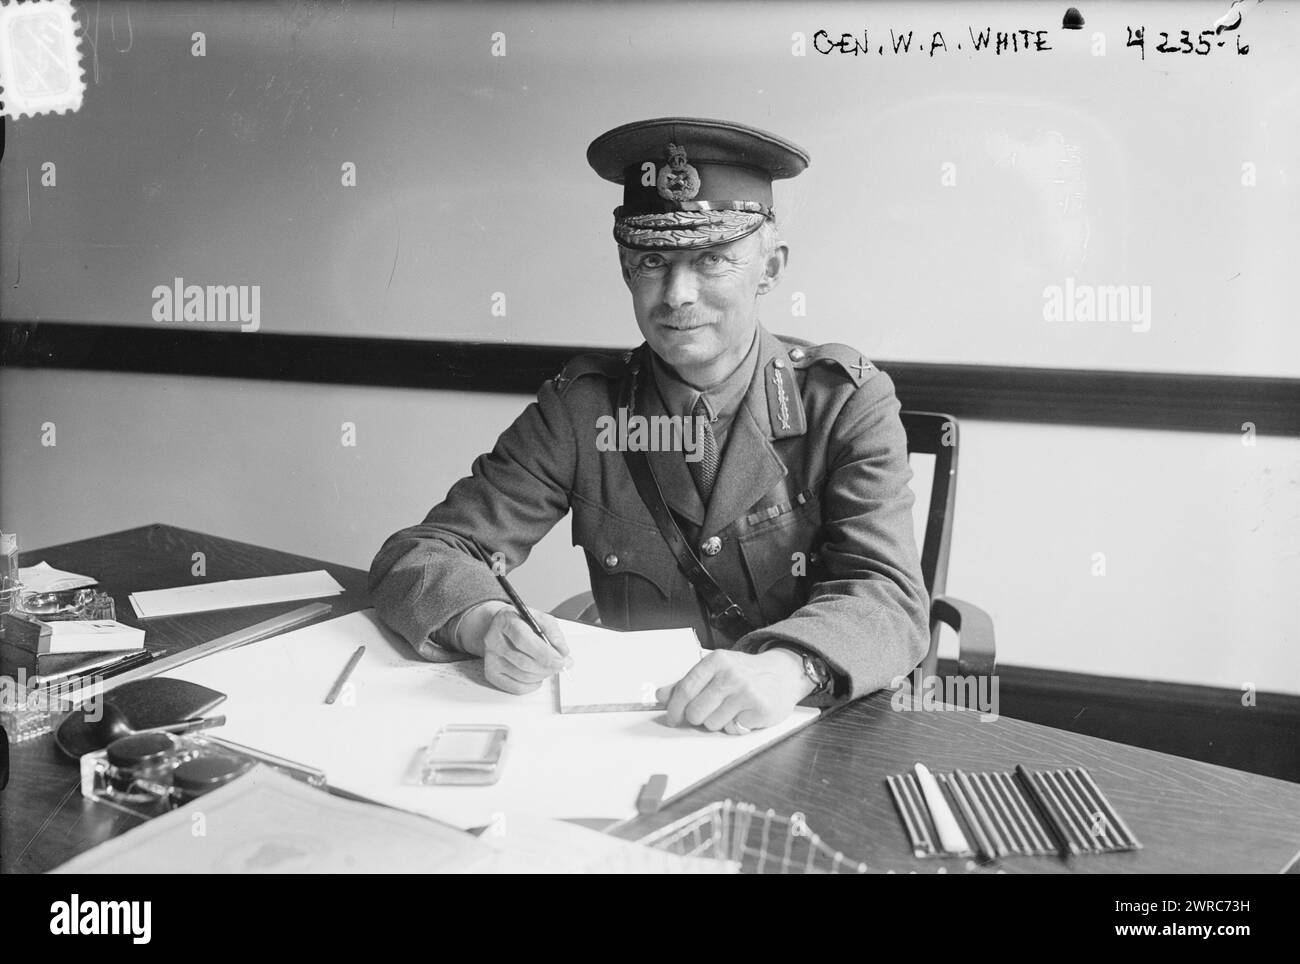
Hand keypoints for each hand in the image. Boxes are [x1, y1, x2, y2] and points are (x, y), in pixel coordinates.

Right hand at [464, 602, 571, 694]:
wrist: (500, 627)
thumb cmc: (521, 623)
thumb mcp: (539, 618)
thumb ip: (553, 632)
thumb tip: (562, 651)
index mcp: (506, 620)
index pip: (523, 639)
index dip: (544, 653)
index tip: (560, 660)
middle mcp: (493, 639)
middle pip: (523, 661)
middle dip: (547, 666)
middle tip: (561, 665)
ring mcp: (490, 657)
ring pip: (521, 675)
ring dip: (542, 675)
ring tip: (550, 667)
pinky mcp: (491, 672)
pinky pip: (515, 687)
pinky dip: (532, 685)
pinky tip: (538, 676)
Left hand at [654, 648, 812, 734]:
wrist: (785, 672)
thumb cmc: (746, 672)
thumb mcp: (717, 669)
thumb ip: (688, 682)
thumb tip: (661, 695)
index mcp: (716, 660)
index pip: (685, 689)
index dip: (674, 708)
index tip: (673, 718)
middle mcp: (731, 674)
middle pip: (696, 711)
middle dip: (698, 717)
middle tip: (709, 710)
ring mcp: (747, 692)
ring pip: (713, 723)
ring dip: (718, 722)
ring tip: (731, 708)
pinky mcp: (760, 709)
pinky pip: (733, 729)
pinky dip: (735, 725)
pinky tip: (745, 712)